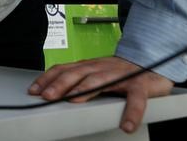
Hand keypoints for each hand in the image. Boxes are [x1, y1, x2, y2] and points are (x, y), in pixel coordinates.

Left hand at [28, 56, 173, 133]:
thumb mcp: (95, 74)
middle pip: (76, 74)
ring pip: (99, 81)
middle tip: (46, 96)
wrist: (152, 62)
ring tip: (73, 102)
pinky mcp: (140, 85)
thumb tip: (54, 91)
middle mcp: (100, 68)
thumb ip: (79, 81)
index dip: (47, 78)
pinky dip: (131, 112)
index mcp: (88, 67)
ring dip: (84, 91)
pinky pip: (136, 99)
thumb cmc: (120, 72)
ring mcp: (119, 76)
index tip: (33, 90)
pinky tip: (126, 124)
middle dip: (59, 84)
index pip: (63, 69)